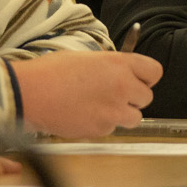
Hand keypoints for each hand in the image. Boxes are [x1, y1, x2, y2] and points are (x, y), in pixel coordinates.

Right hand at [14, 50, 162, 137]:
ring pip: (135, 118)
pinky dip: (103, 124)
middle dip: (134, 98)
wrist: (31, 94)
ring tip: (100, 107)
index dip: (146, 77)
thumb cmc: (51, 72)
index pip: (154, 72)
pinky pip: (112, 128)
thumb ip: (110, 66)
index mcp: (119, 64)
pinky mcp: (102, 128)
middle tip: (115, 95)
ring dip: (122, 114)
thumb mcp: (86, 58)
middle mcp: (122, 86)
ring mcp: (113, 110)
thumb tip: (120, 72)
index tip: (139, 80)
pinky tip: (85, 114)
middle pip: (147, 97)